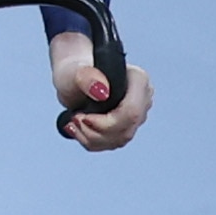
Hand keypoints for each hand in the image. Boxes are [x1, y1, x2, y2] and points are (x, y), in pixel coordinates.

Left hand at [52, 34, 153, 150]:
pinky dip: (91, 141)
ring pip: (119, 140)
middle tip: (75, 119)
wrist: (73, 78)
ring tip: (74, 122)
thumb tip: (101, 91)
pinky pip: (112, 143)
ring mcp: (136, 115)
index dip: (107, 122)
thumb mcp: (75, 71)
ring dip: (91, 137)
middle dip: (96, 131)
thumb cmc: (76, 70)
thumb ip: (88, 77)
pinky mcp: (126, 127)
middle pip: (126, 129)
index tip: (83, 118)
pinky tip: (78, 129)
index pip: (131, 111)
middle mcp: (142, 98)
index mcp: (138, 80)